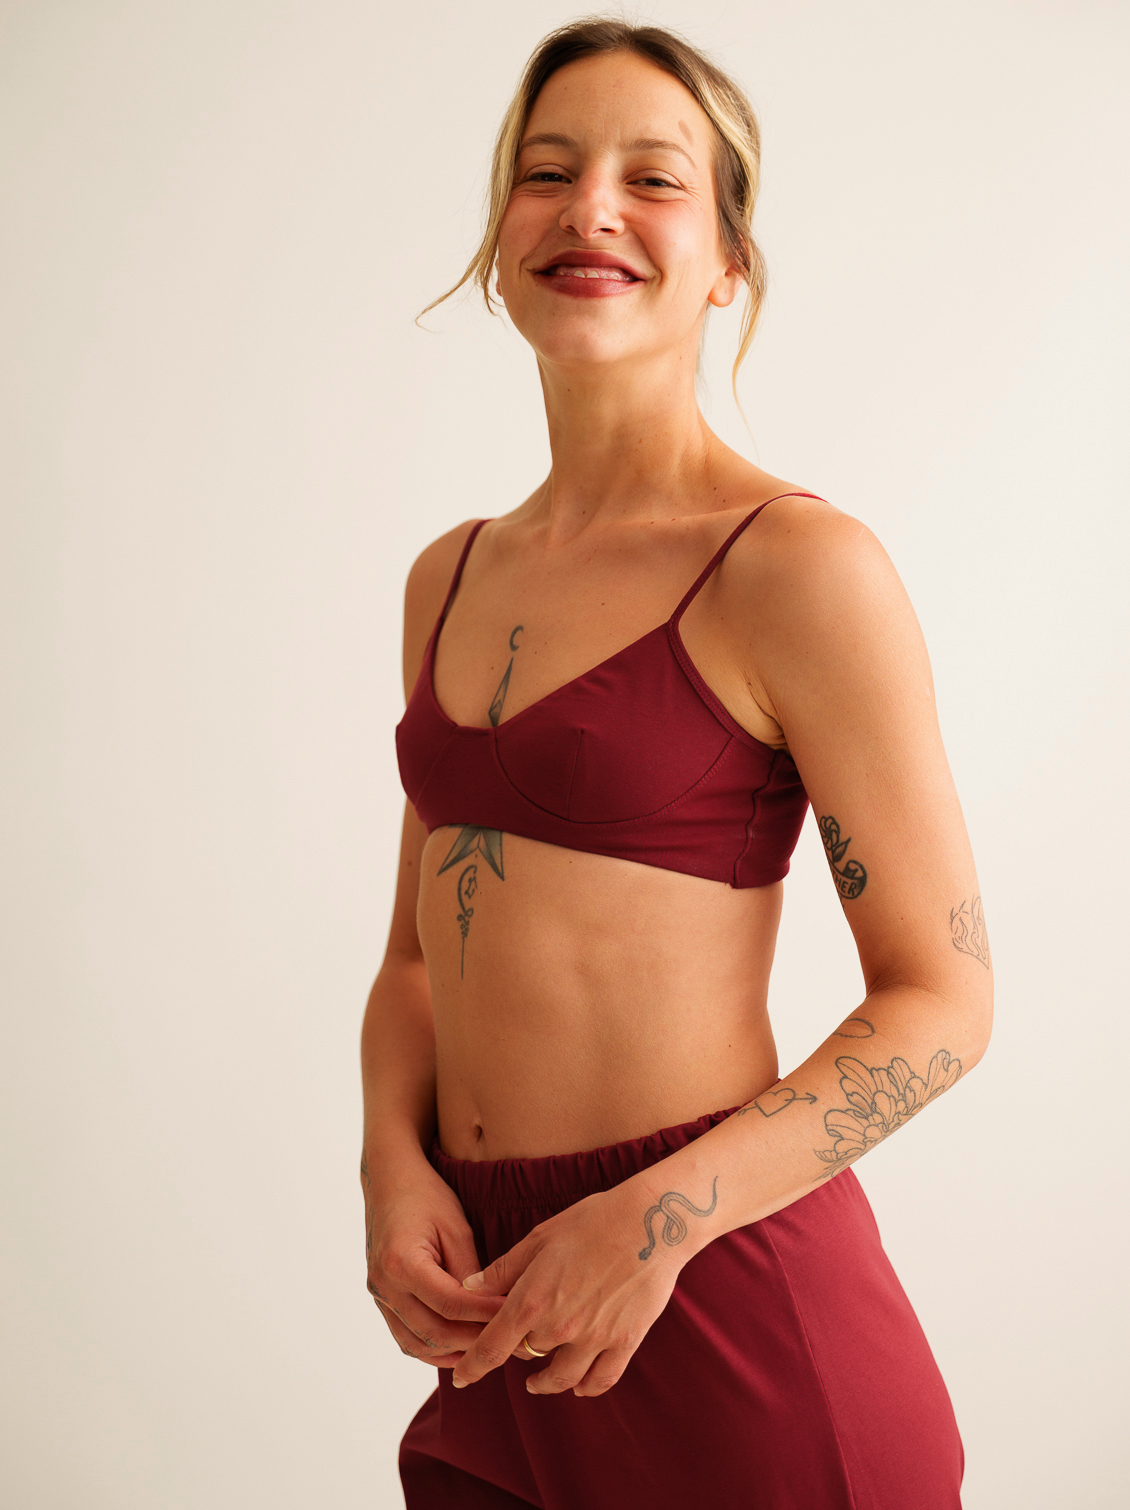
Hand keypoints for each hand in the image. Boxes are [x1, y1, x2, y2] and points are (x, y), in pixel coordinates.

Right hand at [362, 1151, 503, 1366]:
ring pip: (416, 1343)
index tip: (513, 1314)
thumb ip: (470, 1270)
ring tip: (486, 1349)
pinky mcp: (382, 1300)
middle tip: (506, 1337)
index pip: (450, 1304)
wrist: (390, 1182)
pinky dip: (431, 1348)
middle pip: (434, 1331)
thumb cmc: (426, 1197)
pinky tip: (458, 1349)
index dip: (484, 1313)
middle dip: (472, 1339)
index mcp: (402, 1262)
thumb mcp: (456, 1227)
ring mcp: (379, 1296)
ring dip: (452, 1352)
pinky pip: (405, 1337)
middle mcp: (384, 1285)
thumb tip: (489, 1307)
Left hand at [452, 1184, 682, 1396]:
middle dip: (516, 1352)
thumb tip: (469, 1288)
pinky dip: (586, 1387)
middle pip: (526, 1356)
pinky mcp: (625, 1342)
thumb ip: (503, 1269)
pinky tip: (579, 1385)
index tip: (460, 1378)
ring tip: (538, 1382)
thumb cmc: (591, 1221)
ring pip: (562, 1378)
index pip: (491, 1348)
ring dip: (546, 1383)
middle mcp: (560, 1326)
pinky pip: (601, 1379)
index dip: (472, 1367)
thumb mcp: (539, 1238)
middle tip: (514, 1343)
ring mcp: (594, 1338)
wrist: (649, 1221)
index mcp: (532, 1300)